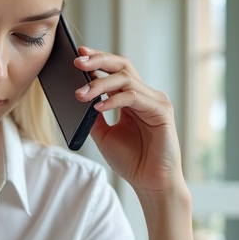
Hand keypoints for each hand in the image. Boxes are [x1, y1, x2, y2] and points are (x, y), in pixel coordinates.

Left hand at [74, 47, 186, 200]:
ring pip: (126, 79)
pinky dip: (114, 100)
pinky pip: (134, 97)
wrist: (150, 183)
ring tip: (80, 94)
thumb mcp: (103, 135)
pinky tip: (98, 107)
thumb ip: (93, 116)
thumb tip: (77, 96)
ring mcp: (156, 101)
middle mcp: (146, 95)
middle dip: (98, 60)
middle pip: (122, 66)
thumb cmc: (132, 161)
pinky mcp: (162, 112)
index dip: (97, 60)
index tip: (77, 56)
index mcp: (133, 98)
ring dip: (100, 84)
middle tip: (77, 62)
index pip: (115, 70)